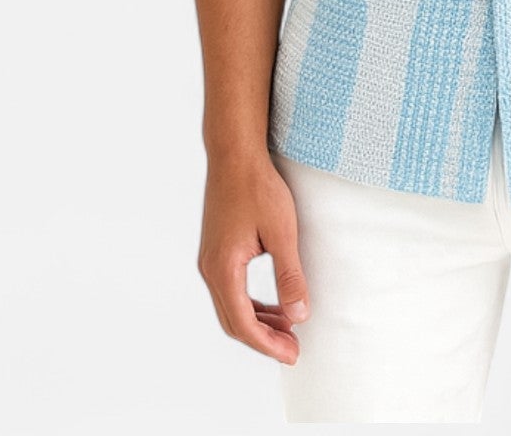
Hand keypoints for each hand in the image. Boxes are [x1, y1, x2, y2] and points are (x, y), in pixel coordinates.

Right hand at [197, 152, 311, 364]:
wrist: (234, 154)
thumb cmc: (258, 187)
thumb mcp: (282, 232)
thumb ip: (290, 275)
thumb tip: (300, 315)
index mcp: (223, 268)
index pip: (243, 323)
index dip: (268, 345)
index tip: (293, 355)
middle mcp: (210, 269)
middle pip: (233, 321)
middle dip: (263, 340)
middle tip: (293, 349)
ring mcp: (210, 260)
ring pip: (230, 307)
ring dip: (258, 322)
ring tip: (288, 329)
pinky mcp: (216, 251)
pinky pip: (231, 290)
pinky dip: (251, 304)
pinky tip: (274, 305)